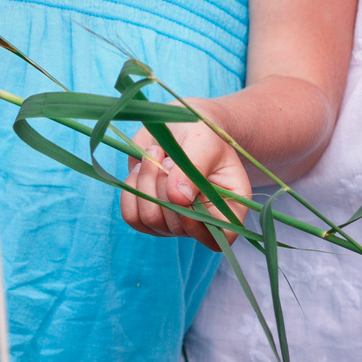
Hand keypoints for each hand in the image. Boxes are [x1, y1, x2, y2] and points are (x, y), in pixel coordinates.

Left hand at [120, 115, 250, 248]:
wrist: (178, 125)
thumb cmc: (200, 132)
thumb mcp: (204, 142)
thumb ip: (194, 169)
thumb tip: (178, 198)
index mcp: (229, 205)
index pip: (221, 236)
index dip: (199, 226)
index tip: (181, 198)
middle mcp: (202, 219)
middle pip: (177, 225)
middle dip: (165, 186)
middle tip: (169, 157)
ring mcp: (174, 221)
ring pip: (151, 219)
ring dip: (147, 184)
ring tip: (155, 155)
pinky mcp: (150, 214)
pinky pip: (132, 216)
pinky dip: (131, 190)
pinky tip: (141, 168)